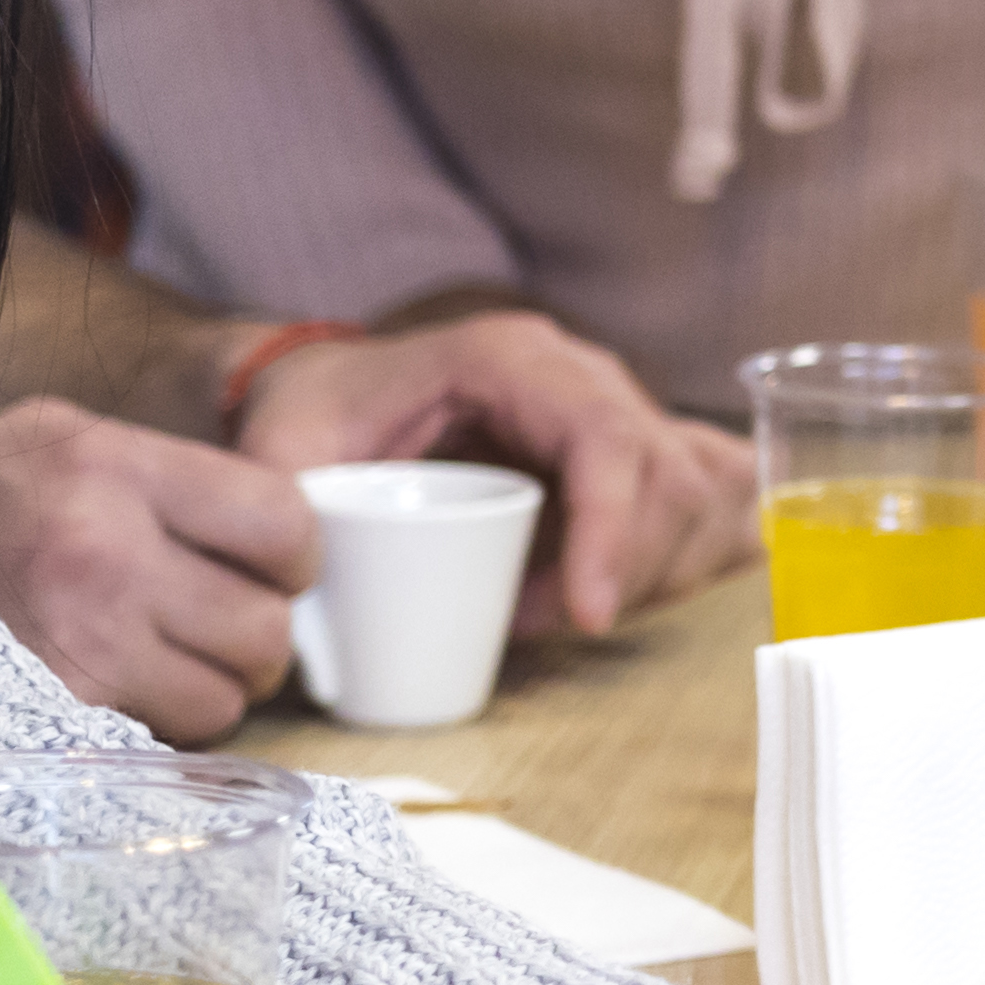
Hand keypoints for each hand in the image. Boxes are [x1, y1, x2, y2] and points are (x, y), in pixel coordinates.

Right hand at [0, 396, 312, 742]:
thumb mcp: (57, 440)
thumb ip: (166, 477)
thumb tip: (281, 535)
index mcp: (110, 463)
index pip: (280, 522)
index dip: (290, 559)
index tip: (267, 570)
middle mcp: (100, 548)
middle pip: (264, 627)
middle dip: (253, 641)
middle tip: (214, 631)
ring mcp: (76, 641)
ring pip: (224, 701)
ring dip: (207, 693)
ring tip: (157, 665)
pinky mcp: (51, 714)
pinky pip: (161, 744)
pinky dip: (154, 733)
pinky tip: (112, 696)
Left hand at [234, 308, 754, 638]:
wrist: (332, 385)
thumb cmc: (315, 412)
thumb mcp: (281, 448)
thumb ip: (287, 507)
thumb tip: (313, 596)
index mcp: (508, 359)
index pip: (604, 436)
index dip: (612, 529)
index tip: (589, 617)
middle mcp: (579, 370)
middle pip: (667, 473)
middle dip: (630, 571)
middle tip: (547, 625)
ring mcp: (613, 402)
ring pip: (695, 491)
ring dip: (653, 572)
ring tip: (562, 611)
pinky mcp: (626, 441)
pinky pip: (703, 491)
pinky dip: (688, 551)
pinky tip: (638, 587)